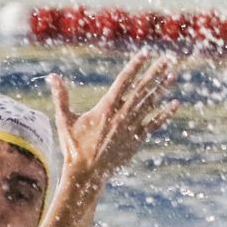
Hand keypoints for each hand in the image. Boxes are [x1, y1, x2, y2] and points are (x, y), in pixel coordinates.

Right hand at [48, 52, 178, 182]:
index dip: (136, 65)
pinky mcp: (136, 140)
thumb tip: (52, 76)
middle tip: (167, 58)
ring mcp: (131, 127)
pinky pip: (154, 124)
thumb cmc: (73, 147)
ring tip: (173, 74)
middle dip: (155, 72)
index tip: (146, 52)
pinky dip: (165, 113)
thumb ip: (61, 97)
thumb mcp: (65, 120)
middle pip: (141, 88)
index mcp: (105, 107)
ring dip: (162, 88)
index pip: (124, 80)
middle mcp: (121, 115)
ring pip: (150, 103)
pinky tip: (175, 104)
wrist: (86, 173)